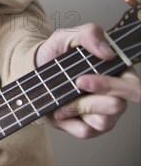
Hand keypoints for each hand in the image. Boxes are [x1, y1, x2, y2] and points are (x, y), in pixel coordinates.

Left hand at [35, 22, 140, 137]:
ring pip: (102, 121)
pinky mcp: (90, 129)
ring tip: (63, 96)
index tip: (81, 79)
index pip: (135, 87)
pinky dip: (68, 119)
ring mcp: (105, 115)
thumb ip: (89, 34)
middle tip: (71, 86)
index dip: (112, 86)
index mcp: (118, 74)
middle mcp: (116, 96)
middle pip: (117, 106)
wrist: (34, 70)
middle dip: (90, 99)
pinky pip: (85, 131)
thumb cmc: (56, 53)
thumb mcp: (68, 36)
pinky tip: (60, 108)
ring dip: (76, 107)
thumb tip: (108, 52)